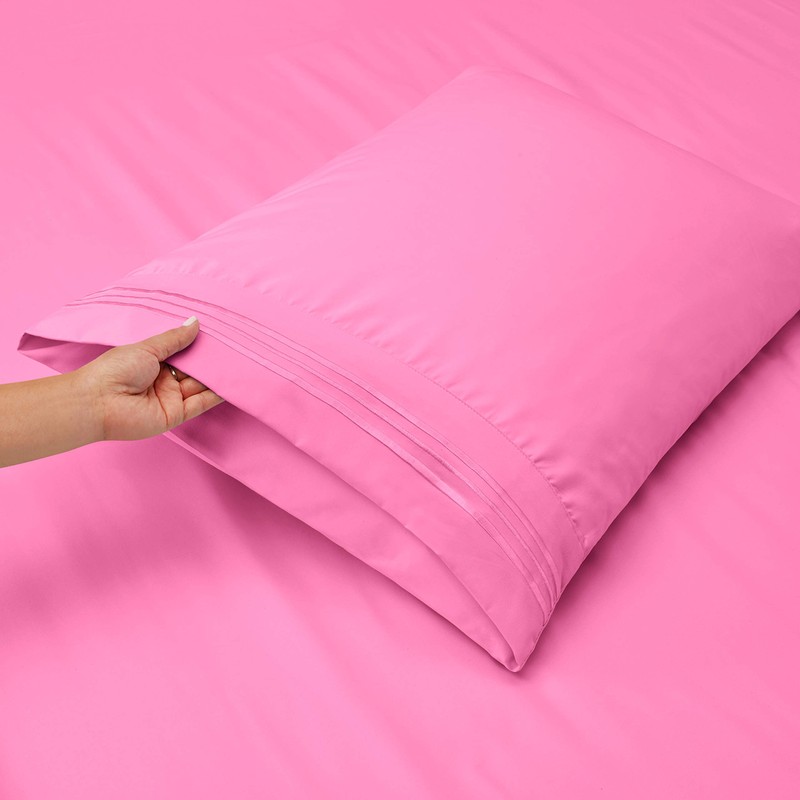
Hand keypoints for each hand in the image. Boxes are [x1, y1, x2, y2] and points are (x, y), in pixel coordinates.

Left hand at [76, 316, 224, 440]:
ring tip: (239, 364)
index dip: (199, 346)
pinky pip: (200, 404)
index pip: (183, 353)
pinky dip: (215, 395)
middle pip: (194, 370)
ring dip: (217, 377)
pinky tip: (230, 384)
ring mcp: (170, 398)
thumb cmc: (115, 370)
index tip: (219, 336)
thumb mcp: (147, 348)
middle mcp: (164, 380)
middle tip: (234, 348)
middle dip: (211, 361)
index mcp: (154, 362)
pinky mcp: (176, 414)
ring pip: (200, 386)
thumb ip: (174, 339)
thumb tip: (195, 322)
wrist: (97, 402)